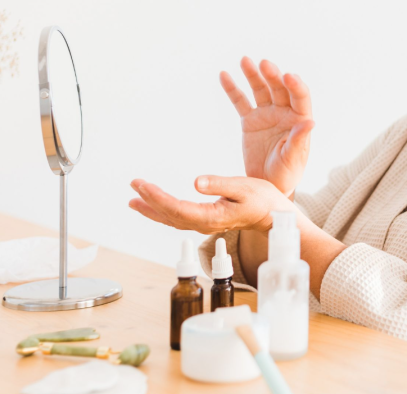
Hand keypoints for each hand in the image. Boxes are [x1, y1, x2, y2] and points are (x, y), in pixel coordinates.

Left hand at [128, 176, 293, 233]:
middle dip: (149, 200)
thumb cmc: (262, 200)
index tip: (142, 185)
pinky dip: (162, 210)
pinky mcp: (204, 220)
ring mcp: (203, 224)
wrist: (272, 215)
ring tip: (134, 199)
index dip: (157, 198)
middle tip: (134, 184)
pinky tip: (153, 205)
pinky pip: (178, 217)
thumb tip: (196, 182)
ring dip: (151, 208)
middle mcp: (203, 224)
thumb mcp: (244, 187)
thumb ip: (220, 185)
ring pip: (171, 219)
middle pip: (169, 215)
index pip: (176, 208)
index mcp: (211, 217)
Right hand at [220, 57, 313, 195]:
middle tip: (264, 64)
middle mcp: (284, 112)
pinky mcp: (250, 120)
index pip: (300, 97)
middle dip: (272, 75)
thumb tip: (310, 122)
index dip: (295, 85)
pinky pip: (240, 101)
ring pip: (259, 89)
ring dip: (253, 75)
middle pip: (279, 88)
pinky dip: (232, 88)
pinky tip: (224, 75)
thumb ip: (299, 140)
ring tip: (245, 61)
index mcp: (299, 119)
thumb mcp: (293, 159)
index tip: (288, 76)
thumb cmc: (286, 174)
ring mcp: (266, 114)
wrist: (266, 185)